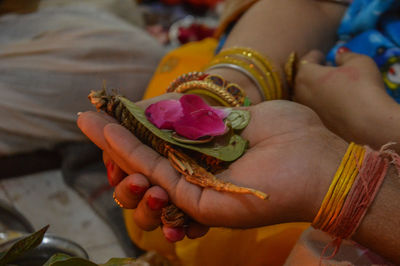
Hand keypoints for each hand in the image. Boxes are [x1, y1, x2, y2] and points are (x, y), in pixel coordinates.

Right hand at [78, 97, 346, 240]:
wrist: (317, 163)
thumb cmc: (287, 134)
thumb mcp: (236, 114)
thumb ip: (197, 114)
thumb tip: (160, 104)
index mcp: (208, 153)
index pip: (161, 144)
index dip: (133, 130)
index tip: (107, 112)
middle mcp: (198, 173)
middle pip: (145, 161)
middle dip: (114, 143)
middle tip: (90, 121)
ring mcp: (196, 189)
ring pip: (142, 174)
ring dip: (116, 152)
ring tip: (97, 129)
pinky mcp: (198, 202)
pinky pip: (157, 178)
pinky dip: (130, 156)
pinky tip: (110, 135)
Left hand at [293, 50, 399, 150]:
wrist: (368, 123)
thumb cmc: (362, 86)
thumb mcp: (358, 62)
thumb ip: (346, 56)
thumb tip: (339, 56)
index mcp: (306, 75)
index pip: (304, 62)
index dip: (314, 56)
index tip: (321, 55)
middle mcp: (301, 94)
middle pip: (302, 79)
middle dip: (312, 72)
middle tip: (326, 68)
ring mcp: (308, 111)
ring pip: (307, 95)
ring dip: (316, 88)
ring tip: (332, 84)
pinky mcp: (318, 123)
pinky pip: (316, 108)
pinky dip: (322, 101)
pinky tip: (336, 100)